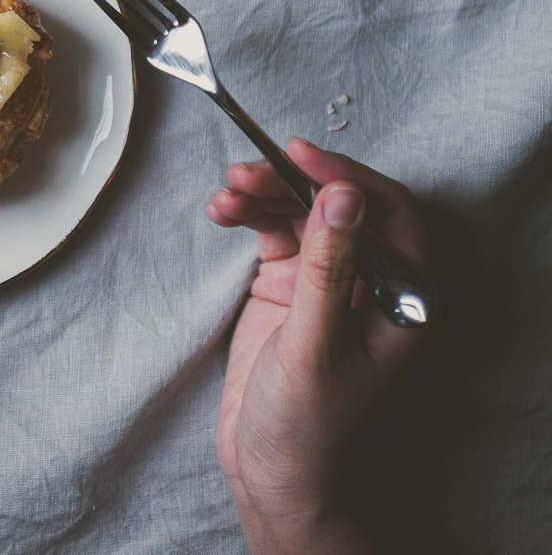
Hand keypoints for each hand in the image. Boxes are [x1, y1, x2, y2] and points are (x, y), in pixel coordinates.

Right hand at [206, 139, 429, 554]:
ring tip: (224, 193)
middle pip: (339, 206)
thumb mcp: (316, 345)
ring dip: (264, 194)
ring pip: (302, 213)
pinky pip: (273, 232)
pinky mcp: (291, 289)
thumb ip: (330, 267)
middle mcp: (372, 284)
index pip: (389, 214)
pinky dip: (248, 215)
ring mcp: (330, 284)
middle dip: (292, 181)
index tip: (298, 154)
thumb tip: (343, 195)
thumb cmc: (309, 426)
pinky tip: (223, 212)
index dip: (346, 176)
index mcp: (403, 300)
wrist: (274, 472)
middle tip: (245, 171)